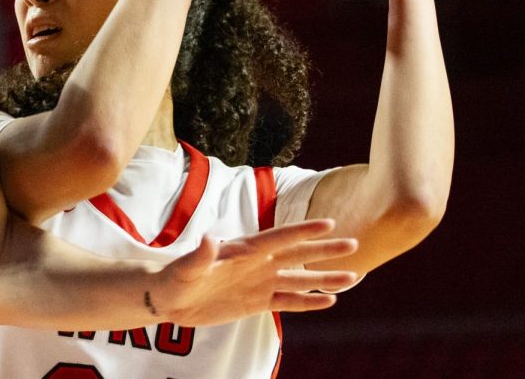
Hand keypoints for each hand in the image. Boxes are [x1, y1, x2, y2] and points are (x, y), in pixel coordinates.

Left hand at [146, 218, 357, 325]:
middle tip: (354, 244)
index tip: (329, 222)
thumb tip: (209, 238)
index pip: (279, 238)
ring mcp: (259, 283)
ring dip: (325, 279)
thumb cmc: (176, 278)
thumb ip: (200, 255)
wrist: (170, 299)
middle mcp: (257, 264)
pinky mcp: (257, 302)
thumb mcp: (187, 267)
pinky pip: (288, 302)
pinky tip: (329, 301)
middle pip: (298, 255)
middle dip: (326, 250)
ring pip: (300, 280)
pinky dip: (308, 302)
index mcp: (244, 250)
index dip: (303, 231)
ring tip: (354, 276)